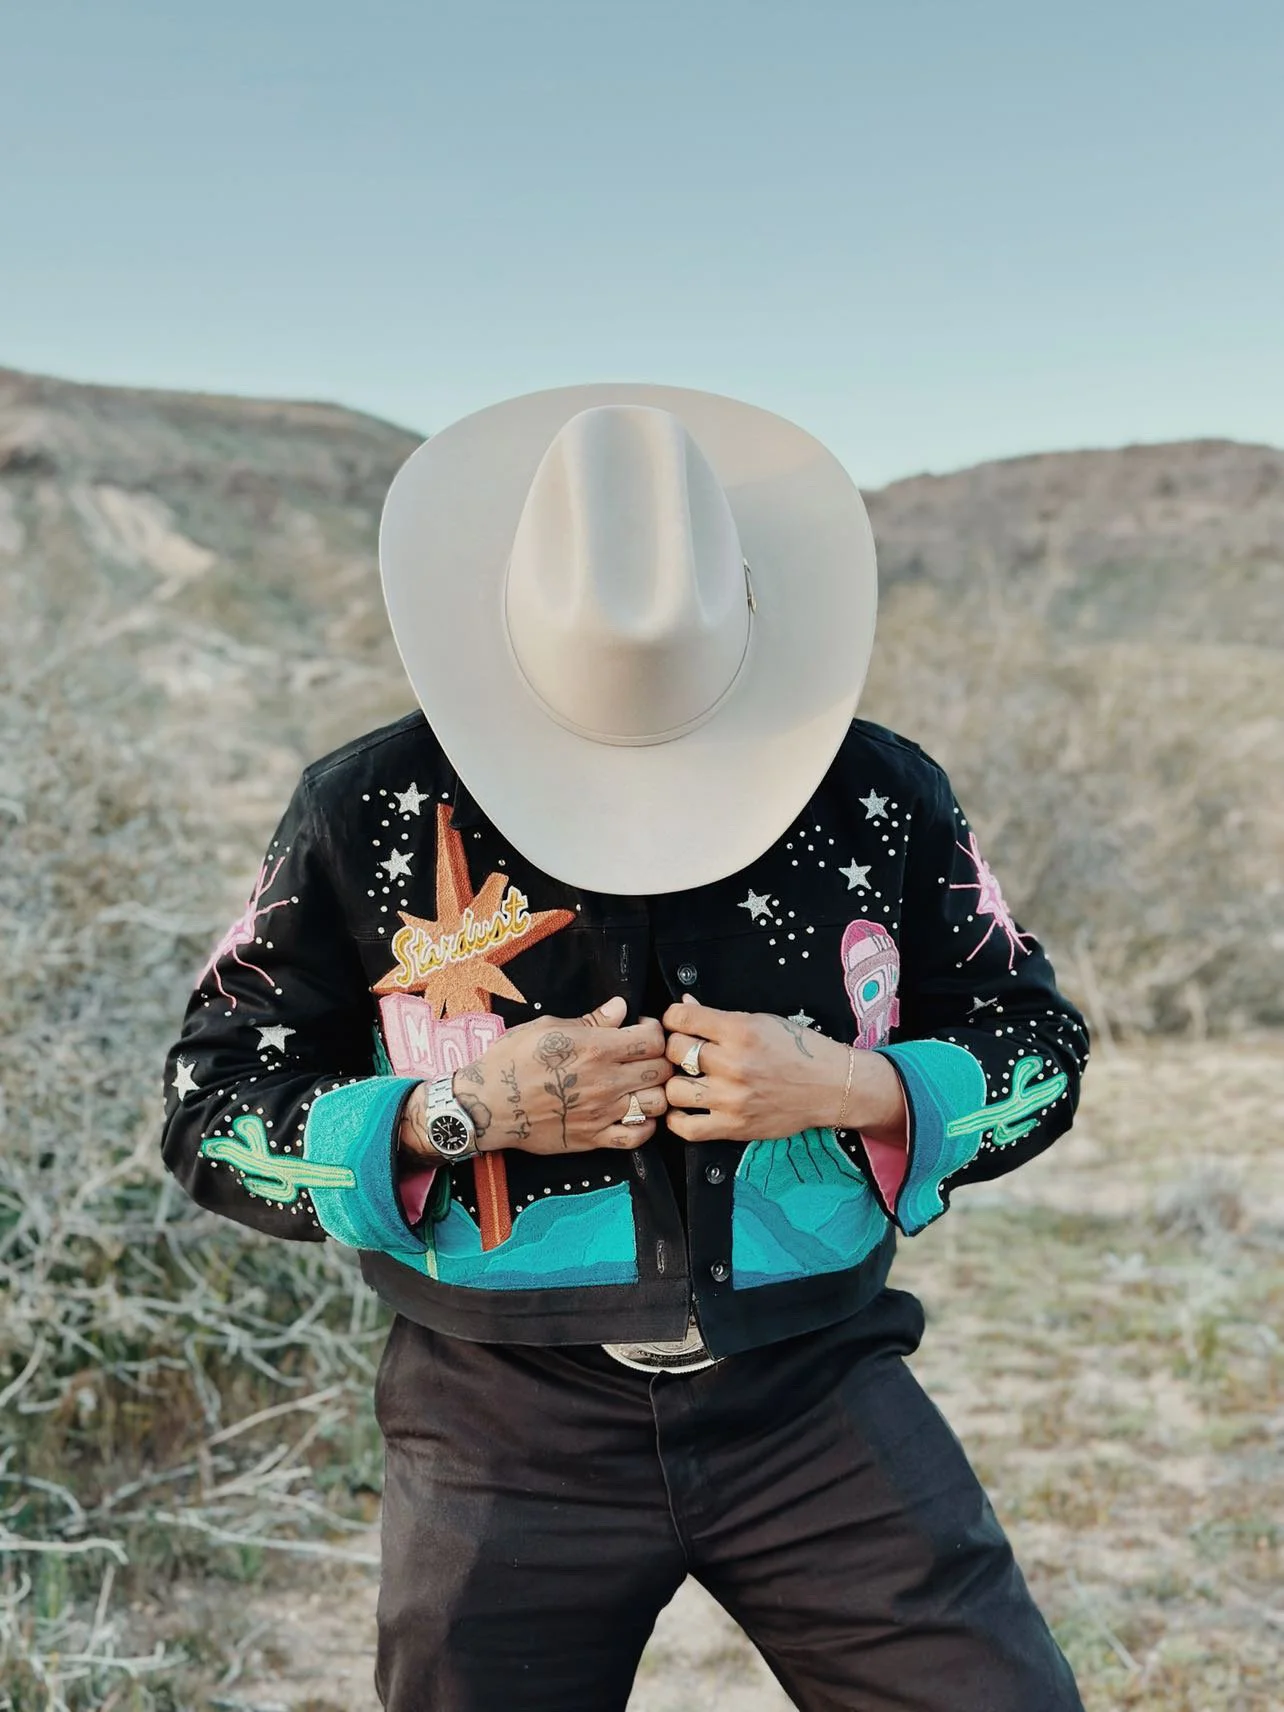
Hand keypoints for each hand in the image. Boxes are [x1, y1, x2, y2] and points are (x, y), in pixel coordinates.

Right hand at [399, 996, 672, 1158]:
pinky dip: (645, 1126)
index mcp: (595, 1049)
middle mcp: (605, 1081)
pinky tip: (635, 1114)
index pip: (653, 1039)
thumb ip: (591, 1020)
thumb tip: (620, 1007)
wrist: (487, 1104)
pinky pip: (637, 1137)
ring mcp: (602, 1113)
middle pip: (662, 1070)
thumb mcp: (548, 1027)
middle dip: (661, 1059)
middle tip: (646, 1056)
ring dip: (656, 1093)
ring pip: (657, 1104)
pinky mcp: (593, 1138)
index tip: (643, 1029)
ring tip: (643, 1085)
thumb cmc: (512, 1060)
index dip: (655, 1030)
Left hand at [662, 997, 906, 1144]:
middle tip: (683, 1052)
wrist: (831, 1086)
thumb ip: (719, 1016)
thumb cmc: (799, 1051)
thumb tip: (684, 1005)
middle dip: (674, 1048)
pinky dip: (677, 1119)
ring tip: (687, 1080)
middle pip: (673, 1052)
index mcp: (740, 1031)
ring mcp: (732, 1099)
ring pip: (673, 1090)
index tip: (678, 1024)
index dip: (673, 1018)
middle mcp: (733, 1064)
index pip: (681, 1018)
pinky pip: (686, 1128)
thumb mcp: (762, 1021)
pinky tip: (686, 1108)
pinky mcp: (734, 1127)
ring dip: (675, 1083)